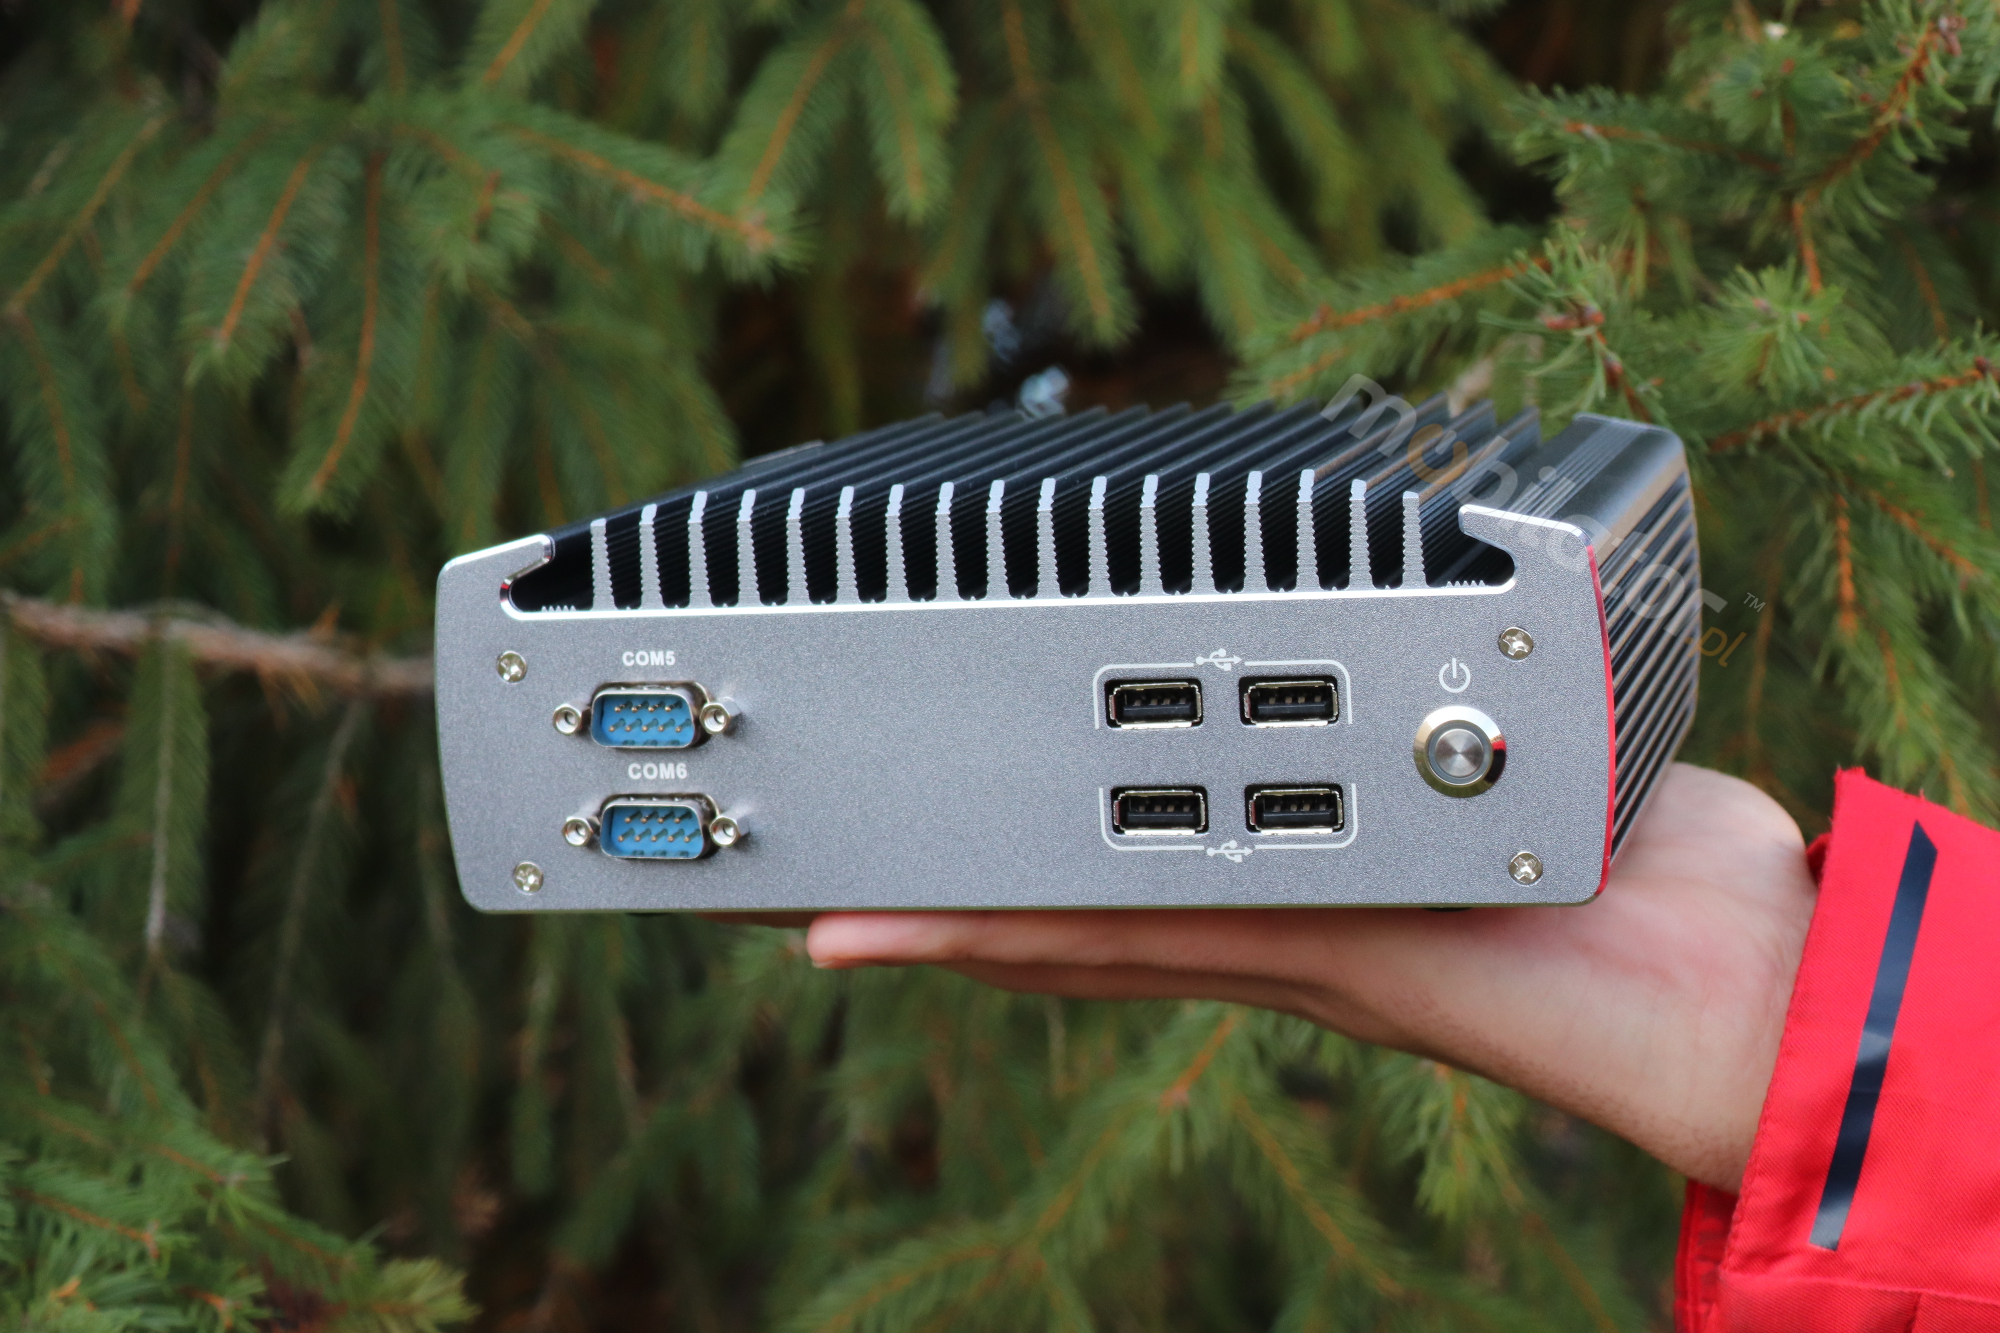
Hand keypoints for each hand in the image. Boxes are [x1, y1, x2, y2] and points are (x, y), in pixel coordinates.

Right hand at [805, 764, 1816, 1191]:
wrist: (1744, 992)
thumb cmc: (1661, 870)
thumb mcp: (1527, 756)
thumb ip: (1463, 705)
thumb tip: (1446, 634)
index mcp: (1316, 867)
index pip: (1143, 847)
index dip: (1037, 830)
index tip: (954, 784)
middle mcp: (1283, 910)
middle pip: (1081, 898)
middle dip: (960, 887)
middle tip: (847, 865)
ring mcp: (1294, 937)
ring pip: (1086, 925)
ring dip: (957, 915)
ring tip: (842, 905)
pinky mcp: (1328, 951)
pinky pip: (1155, 936)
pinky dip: (1036, 932)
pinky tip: (946, 926)